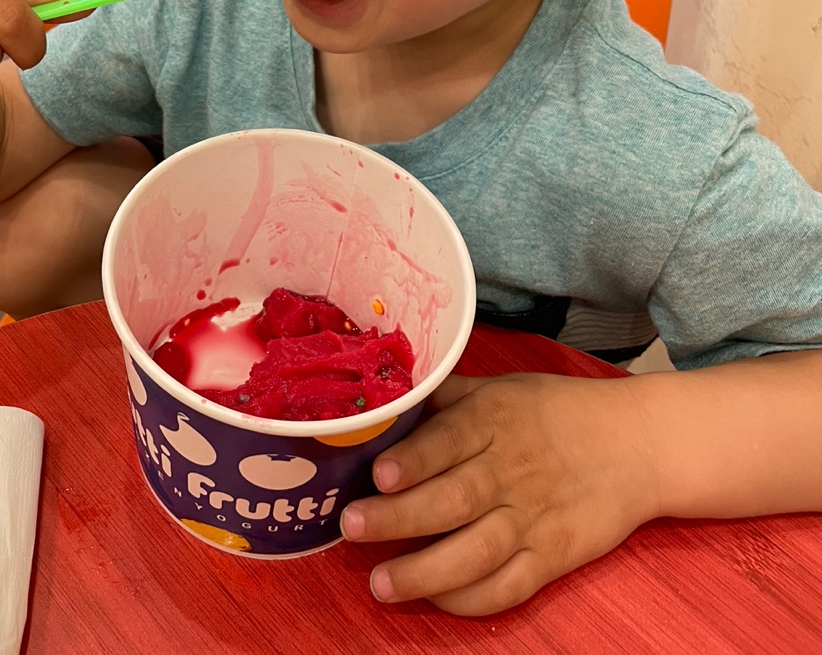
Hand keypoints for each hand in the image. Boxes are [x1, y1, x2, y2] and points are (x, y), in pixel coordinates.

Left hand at [341, 370, 659, 614]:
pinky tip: (436, 598)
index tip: (378, 473)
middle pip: (453, 499)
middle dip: (399, 518)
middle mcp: (512, 469)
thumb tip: (389, 398)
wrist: (635, 445)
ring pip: (475, 552)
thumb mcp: (503, 388)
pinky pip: (509, 586)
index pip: (449, 440)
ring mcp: (534, 517)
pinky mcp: (554, 556)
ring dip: (425, 572)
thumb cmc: (556, 412)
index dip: (413, 459)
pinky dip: (471, 599)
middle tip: (353, 528)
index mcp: (496, 419)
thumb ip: (448, 397)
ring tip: (381, 584)